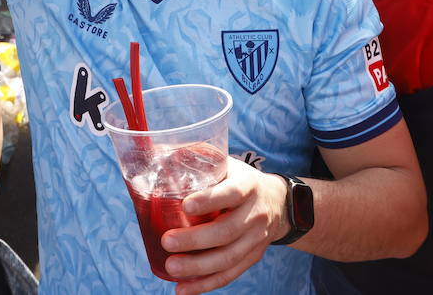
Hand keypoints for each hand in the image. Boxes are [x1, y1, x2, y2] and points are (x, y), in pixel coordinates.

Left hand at [161, 158, 284, 294]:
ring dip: (198, 267)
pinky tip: (183, 289)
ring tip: (171, 267)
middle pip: (227, 231)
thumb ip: (199, 161)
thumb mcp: (227, 164)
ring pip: (228, 257)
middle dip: (195, 240)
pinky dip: (206, 284)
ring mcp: (256, 239)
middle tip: (166, 241)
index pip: (231, 193)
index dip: (209, 200)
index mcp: (247, 185)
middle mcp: (255, 214)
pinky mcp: (253, 257)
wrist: (277, 202)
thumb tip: (155, 152)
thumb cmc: (240, 181)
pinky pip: (230, 274)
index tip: (185, 205)